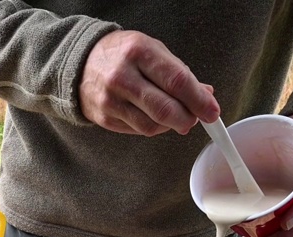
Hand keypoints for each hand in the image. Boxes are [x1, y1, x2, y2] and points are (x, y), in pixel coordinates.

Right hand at [78, 30, 219, 135]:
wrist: (80, 63)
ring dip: (171, 125)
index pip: (177, 81)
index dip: (199, 100)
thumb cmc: (123, 55)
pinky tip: (155, 118)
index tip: (212, 111)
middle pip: (165, 109)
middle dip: (187, 118)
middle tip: (195, 119)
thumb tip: (206, 95)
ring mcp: (111, 99)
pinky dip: (154, 128)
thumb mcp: (152, 51)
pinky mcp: (105, 118)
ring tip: (175, 117)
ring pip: (152, 125)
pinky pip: (138, 130)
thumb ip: (179, 73)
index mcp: (139, 52)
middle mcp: (123, 76)